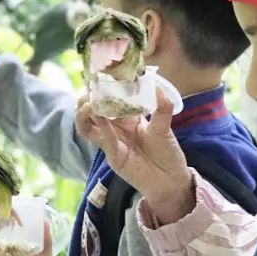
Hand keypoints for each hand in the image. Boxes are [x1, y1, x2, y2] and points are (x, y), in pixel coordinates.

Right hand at [76, 89, 194, 224]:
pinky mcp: (113, 157)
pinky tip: (99, 116)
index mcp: (127, 118)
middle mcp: (116, 129)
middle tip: (89, 88)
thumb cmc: (167, 153)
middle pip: (93, 113)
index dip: (104, 89)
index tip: (102, 76)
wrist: (171, 180)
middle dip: (87, 99)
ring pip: (88, 127)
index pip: (110, 100)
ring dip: (85, 114)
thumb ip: (162, 107)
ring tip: (87, 103)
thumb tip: (157, 85)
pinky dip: (100, 127)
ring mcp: (112, 143)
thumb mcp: (165, 127)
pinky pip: (104, 140)